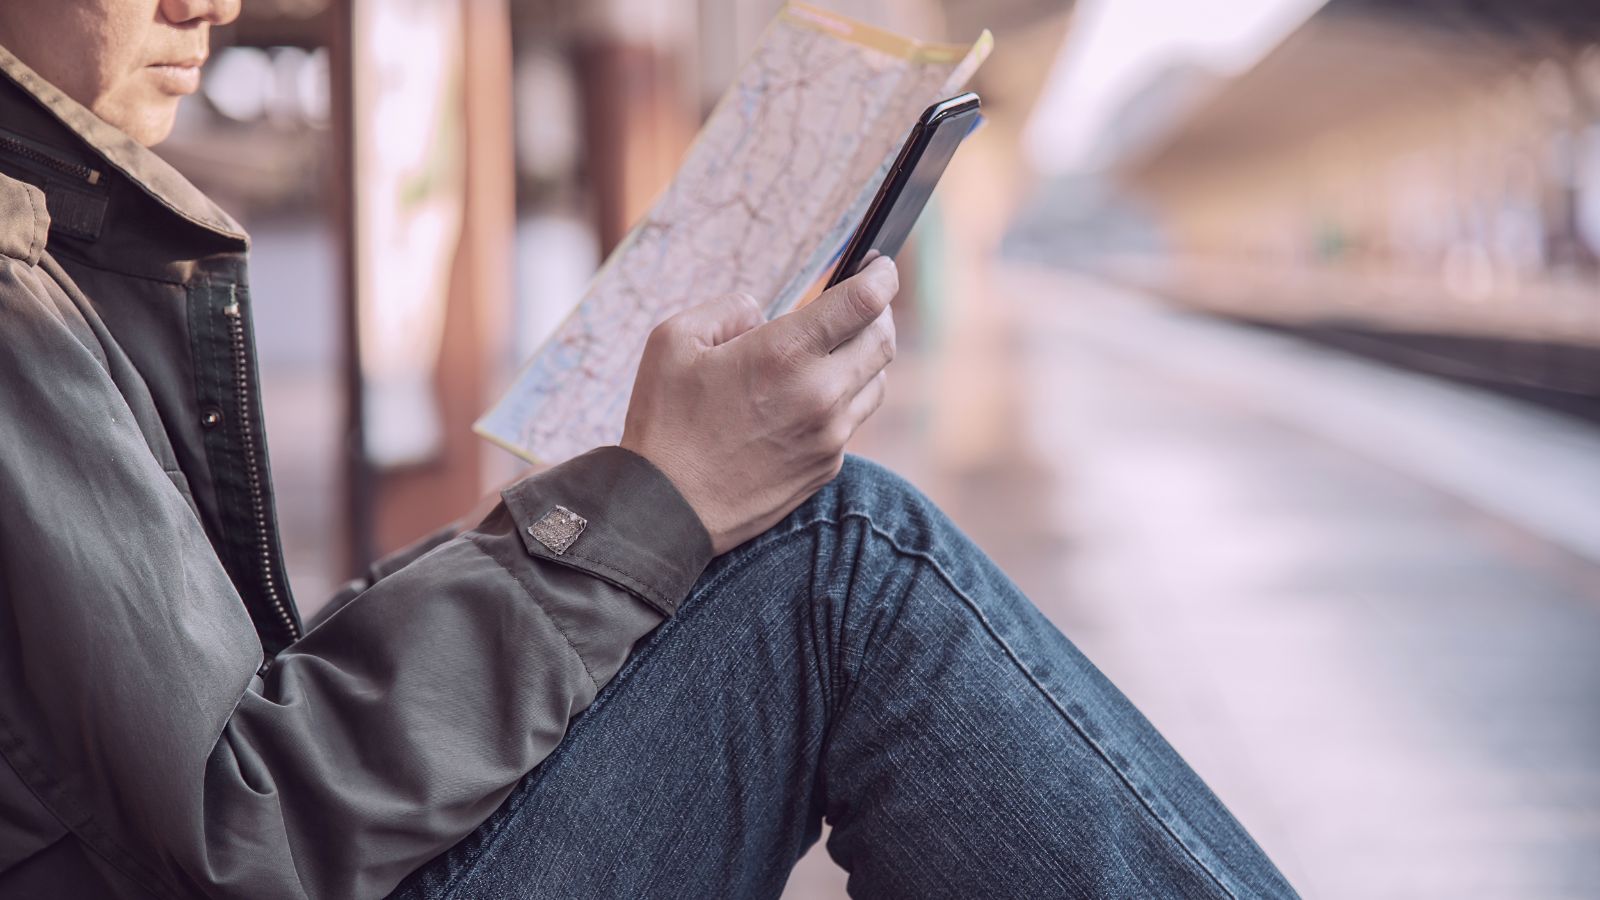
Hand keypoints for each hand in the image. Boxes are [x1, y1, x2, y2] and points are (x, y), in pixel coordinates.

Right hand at [620, 257, 898, 554]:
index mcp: (785, 353)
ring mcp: (829, 436)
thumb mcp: (674, 340)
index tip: (881, 267)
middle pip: (883, 341)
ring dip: (862, 360)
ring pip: (875, 383)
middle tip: (862, 304)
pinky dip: (840, 401)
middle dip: (878, 314)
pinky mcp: (827, 467)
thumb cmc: (665, 423)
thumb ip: (729, 309)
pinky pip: (851, 422)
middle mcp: (820, 394)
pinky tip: (806, 400)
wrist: (666, 510)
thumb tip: (762, 312)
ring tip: (832, 352)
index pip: (865, 302)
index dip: (881, 276)